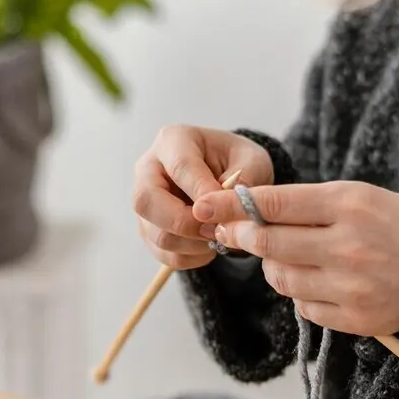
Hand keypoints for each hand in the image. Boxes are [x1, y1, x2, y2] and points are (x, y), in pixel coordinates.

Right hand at [132, 125, 273, 269]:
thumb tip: (229, 203)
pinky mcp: (149, 229)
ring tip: (219, 237)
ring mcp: (146, 202)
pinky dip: (191, 258)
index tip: (225, 208)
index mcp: (173, 141)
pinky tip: (209, 247)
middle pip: (146, 201)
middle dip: (185, 223)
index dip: (202, 192)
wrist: (228, 178)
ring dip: (193, 244)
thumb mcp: (253, 161)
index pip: (179, 166)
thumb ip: (246, 178)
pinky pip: (164, 253)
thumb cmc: (237, 163)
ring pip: (156, 233)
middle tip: (216, 229)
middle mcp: (148, 169)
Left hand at [193, 181, 398, 335]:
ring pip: (282, 279)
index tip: (205, 205)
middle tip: (230, 233)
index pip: (275, 203)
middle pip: (269, 244)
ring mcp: (353, 287)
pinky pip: (305, 307)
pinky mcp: (358, 320)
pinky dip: (302, 294)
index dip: (233, 204)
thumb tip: (250, 211)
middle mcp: (350, 245)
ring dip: (274, 267)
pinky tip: (320, 281)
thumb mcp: (366, 196)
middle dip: (242, 237)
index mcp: (352, 204)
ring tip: (288, 257)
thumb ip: (312, 204)